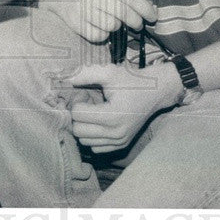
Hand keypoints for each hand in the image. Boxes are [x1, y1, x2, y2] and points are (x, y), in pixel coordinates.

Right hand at [38, 0, 156, 43]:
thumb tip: (149, 5)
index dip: (145, 8)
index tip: (153, 17)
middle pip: (123, 12)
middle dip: (135, 21)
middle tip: (137, 25)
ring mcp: (82, 9)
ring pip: (112, 25)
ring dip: (116, 27)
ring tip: (111, 22)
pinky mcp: (74, 23)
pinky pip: (98, 35)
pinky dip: (103, 35)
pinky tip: (99, 28)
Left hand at [66, 60, 183, 153]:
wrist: (155, 92)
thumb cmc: (132, 81)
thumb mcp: (109, 72)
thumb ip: (85, 74)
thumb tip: (65, 79)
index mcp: (112, 116)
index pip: (77, 115)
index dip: (78, 102)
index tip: (86, 95)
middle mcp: (116, 133)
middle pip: (78, 130)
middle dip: (78, 116)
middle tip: (88, 104)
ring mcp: (119, 141)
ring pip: (84, 141)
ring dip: (84, 126)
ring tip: (94, 113)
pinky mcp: (121, 145)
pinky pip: (95, 147)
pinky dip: (92, 136)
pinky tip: (99, 123)